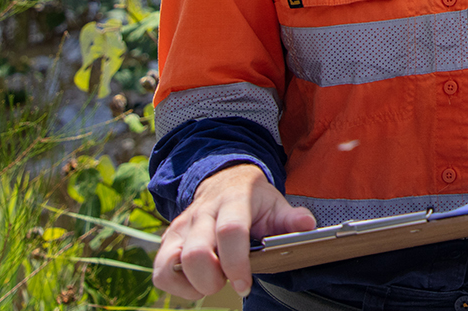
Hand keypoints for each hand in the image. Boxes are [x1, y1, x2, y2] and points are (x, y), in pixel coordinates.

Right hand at [153, 162, 316, 299]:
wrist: (224, 181)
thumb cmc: (253, 200)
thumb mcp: (275, 203)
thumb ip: (290, 218)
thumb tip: (307, 225)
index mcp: (233, 199)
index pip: (230, 231)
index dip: (237, 263)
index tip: (245, 284)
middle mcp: (202, 212)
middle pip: (196, 253)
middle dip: (213, 280)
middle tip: (230, 283)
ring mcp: (181, 226)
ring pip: (171, 264)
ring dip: (194, 284)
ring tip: (215, 280)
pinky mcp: (167, 240)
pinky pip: (160, 272)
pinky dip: (177, 286)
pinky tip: (198, 282)